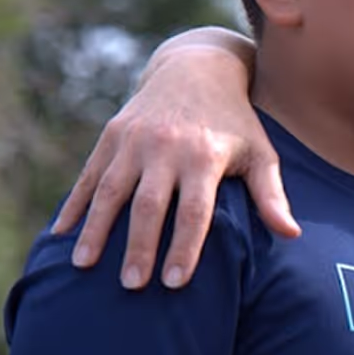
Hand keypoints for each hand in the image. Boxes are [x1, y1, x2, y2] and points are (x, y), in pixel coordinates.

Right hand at [52, 33, 297, 290]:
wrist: (198, 68)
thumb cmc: (237, 123)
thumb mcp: (261, 153)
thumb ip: (271, 195)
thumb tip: (292, 235)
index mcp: (204, 156)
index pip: (195, 211)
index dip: (184, 248)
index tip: (175, 284)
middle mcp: (166, 147)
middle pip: (149, 205)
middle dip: (139, 247)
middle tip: (132, 286)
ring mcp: (134, 140)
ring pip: (110, 191)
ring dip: (96, 230)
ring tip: (84, 267)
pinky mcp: (112, 134)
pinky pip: (89, 175)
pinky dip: (74, 204)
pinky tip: (61, 234)